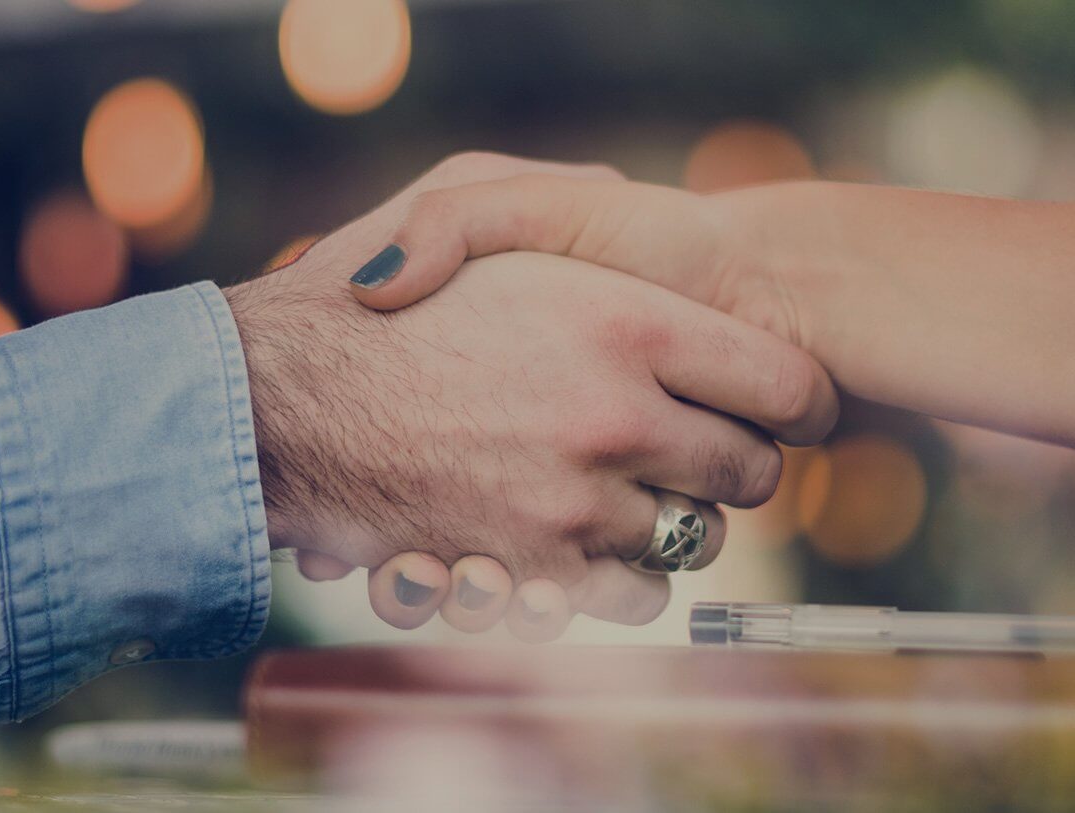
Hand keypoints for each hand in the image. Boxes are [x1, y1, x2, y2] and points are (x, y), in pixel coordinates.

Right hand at [229, 155, 837, 638]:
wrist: (275, 404)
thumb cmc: (366, 301)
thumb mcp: (459, 197)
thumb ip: (558, 194)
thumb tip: (625, 194)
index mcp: (621, 322)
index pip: (784, 385)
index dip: (799, 402)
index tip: (785, 408)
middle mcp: (616, 418)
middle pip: (750, 474)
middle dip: (737, 464)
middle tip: (701, 448)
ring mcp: (578, 505)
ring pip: (695, 540)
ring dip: (675, 521)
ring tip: (629, 490)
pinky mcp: (536, 572)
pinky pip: (635, 598)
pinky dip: (624, 578)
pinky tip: (588, 540)